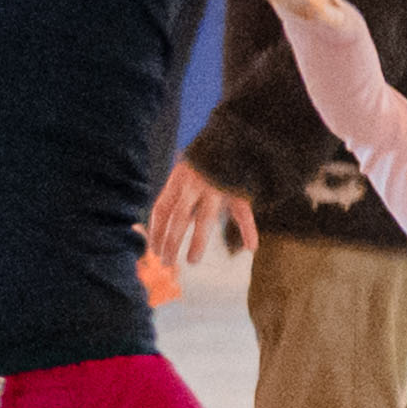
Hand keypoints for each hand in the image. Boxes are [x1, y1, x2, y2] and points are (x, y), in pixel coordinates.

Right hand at [149, 157, 253, 275]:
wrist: (225, 144)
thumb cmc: (234, 178)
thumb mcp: (242, 197)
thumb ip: (246, 223)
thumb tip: (253, 249)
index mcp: (216, 191)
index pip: (204, 221)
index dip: (197, 242)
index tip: (192, 262)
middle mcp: (195, 186)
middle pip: (179, 218)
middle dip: (172, 242)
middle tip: (168, 264)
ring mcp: (181, 181)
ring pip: (164, 211)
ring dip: (157, 234)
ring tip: (155, 254)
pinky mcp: (172, 179)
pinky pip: (160, 204)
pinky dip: (155, 223)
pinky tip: (153, 237)